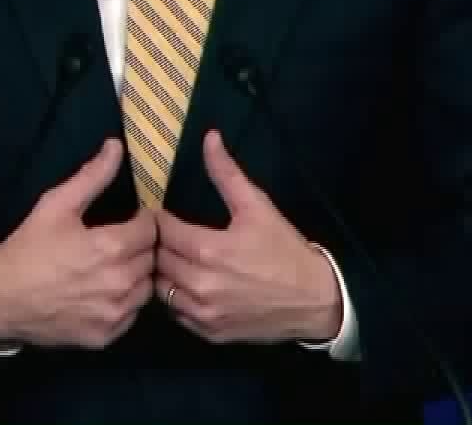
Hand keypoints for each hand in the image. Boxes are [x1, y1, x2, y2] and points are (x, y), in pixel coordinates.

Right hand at [0, 139, 156, 349]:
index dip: (141, 221)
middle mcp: (120, 283)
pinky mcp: (106, 337)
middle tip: (117, 244)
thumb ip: (92, 176)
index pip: (151, 229)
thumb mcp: (56, 205)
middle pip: (151, 259)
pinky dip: (123, 304)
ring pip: (145, 289)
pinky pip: (131, 316)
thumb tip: (117, 146)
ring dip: (135, 276)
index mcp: (112, 248)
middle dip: (139, 248)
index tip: (127, 221)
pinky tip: (103, 294)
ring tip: (112, 269)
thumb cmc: (28, 248)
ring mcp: (114, 314)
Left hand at [155, 131, 341, 344]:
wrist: (314, 300)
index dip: (159, 219)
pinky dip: (177, 299)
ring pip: (161, 289)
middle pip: (157, 259)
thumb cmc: (285, 250)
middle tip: (168, 236)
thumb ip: (227, 173)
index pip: (162, 230)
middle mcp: (200, 285)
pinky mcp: (208, 333)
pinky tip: (188, 285)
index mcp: (209, 250)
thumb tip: (209, 138)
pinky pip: (175, 314)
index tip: (163, 214)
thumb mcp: (258, 206)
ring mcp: (203, 314)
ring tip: (176, 260)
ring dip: (164, 273)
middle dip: (159, 244)